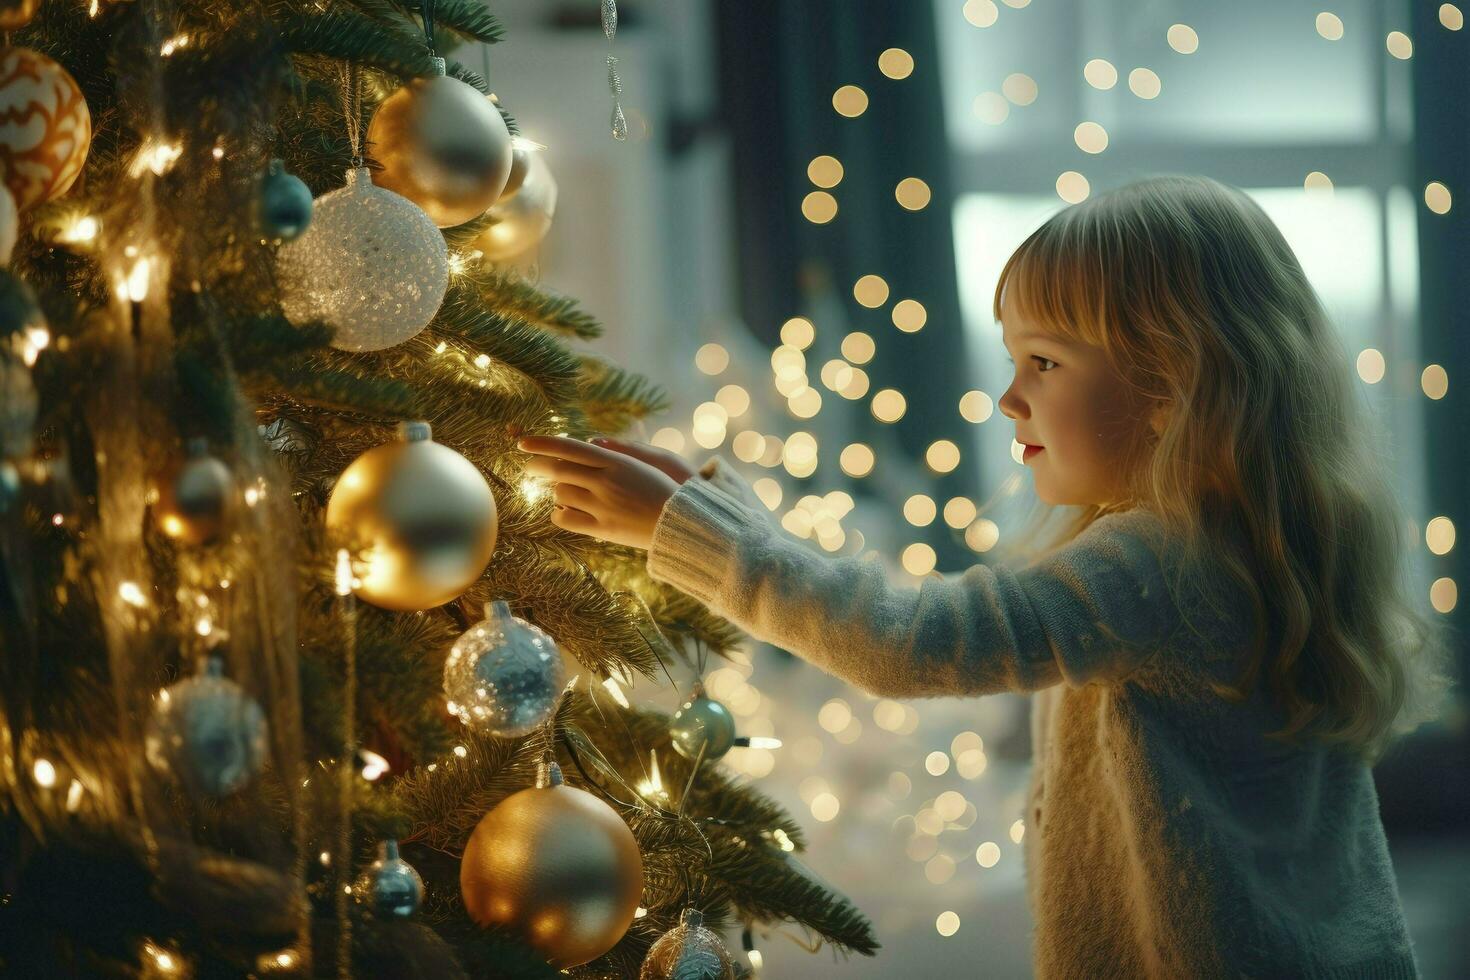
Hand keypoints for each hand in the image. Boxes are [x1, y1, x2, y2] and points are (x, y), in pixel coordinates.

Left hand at [517, 435, 681, 550]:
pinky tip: (566, 511)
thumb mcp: (642, 463)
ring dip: (557, 491)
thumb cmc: (663, 489)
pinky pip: (565, 519)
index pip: (568, 447)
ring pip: (560, 494)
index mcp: (614, 461)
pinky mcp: (601, 528)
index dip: (542, 444)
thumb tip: (587, 442)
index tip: (523, 443)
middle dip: (538, 467)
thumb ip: (613, 452)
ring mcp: (602, 506)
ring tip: (566, 492)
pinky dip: (560, 513)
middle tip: (529, 467)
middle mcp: (605, 481)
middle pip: (557, 470)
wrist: (682, 522)